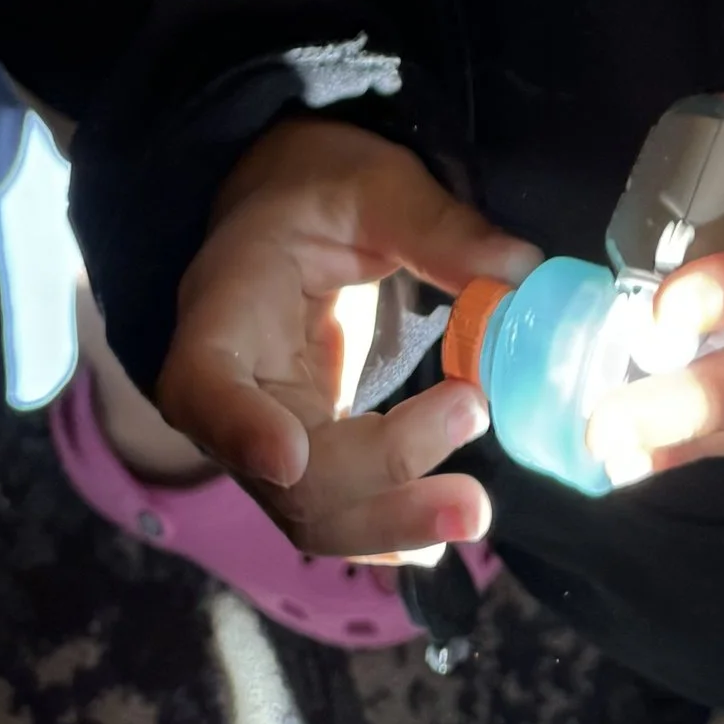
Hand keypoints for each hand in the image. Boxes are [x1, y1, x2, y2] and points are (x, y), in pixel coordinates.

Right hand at [156, 119, 539, 558]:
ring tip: (470, 513)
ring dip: (390, 523)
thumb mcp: (374, 184)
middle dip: (372, 486)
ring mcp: (265, 430)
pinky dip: (384, 528)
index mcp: (223, 310)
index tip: (292, 457)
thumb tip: (520, 273)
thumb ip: (438, 228)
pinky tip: (436, 539)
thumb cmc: (318, 185)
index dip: (239, 430)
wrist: (289, 204)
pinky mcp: (306, 448)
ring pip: (310, 509)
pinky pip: (336, 505)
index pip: (203, 385)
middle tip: (466, 490)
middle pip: (280, 475)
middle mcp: (230, 391)